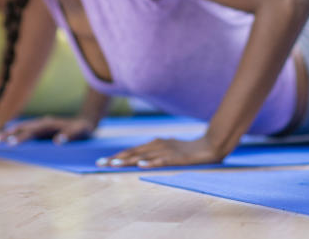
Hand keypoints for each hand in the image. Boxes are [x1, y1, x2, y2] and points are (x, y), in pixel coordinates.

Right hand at [0, 116, 95, 145]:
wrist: (85, 121)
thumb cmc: (82, 129)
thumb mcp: (81, 132)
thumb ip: (71, 135)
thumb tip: (58, 141)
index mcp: (50, 124)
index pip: (32, 131)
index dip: (21, 137)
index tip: (10, 143)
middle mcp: (42, 123)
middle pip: (22, 128)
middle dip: (7, 134)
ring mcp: (40, 124)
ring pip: (21, 127)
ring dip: (7, 132)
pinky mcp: (40, 128)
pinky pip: (24, 130)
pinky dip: (13, 132)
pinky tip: (4, 138)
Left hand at [98, 136, 225, 168]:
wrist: (209, 145)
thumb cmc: (187, 149)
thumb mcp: (168, 149)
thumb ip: (155, 152)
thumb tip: (141, 158)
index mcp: (155, 143)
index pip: (132, 150)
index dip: (116, 156)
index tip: (101, 162)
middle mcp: (158, 144)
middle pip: (133, 152)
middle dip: (116, 158)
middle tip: (100, 164)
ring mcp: (166, 150)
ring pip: (143, 156)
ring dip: (128, 160)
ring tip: (114, 164)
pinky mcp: (176, 157)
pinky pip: (161, 160)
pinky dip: (150, 162)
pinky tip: (141, 165)